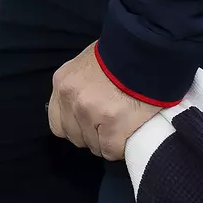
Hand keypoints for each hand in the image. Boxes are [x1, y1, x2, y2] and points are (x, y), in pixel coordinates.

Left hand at [47, 42, 158, 159]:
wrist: (145, 52)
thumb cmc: (120, 55)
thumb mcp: (88, 64)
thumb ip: (81, 84)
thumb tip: (86, 102)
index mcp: (63, 83)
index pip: (57, 122)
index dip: (74, 127)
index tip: (89, 125)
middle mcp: (71, 100)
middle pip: (74, 136)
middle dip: (91, 135)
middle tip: (109, 127)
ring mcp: (90, 114)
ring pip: (94, 145)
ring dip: (107, 141)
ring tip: (122, 129)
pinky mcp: (112, 126)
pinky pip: (110, 150)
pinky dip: (120, 147)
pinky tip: (129, 135)